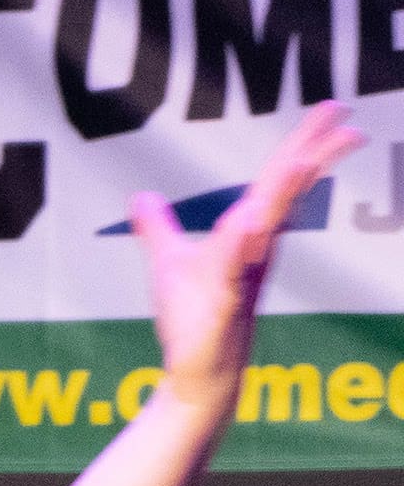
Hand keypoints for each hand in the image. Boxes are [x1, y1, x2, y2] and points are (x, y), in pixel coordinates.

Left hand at [131, 102, 362, 416]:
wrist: (195, 375)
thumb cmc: (192, 323)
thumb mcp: (168, 264)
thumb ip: (158, 228)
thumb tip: (141, 198)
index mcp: (246, 234)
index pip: (277, 180)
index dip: (304, 143)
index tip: (333, 110)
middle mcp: (255, 251)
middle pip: (284, 194)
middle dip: (312, 154)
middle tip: (345, 119)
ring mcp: (244, 279)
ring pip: (267, 230)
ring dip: (281, 197)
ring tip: (299, 162)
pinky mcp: (226, 310)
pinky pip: (235, 275)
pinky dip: (241, 251)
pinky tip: (248, 225)